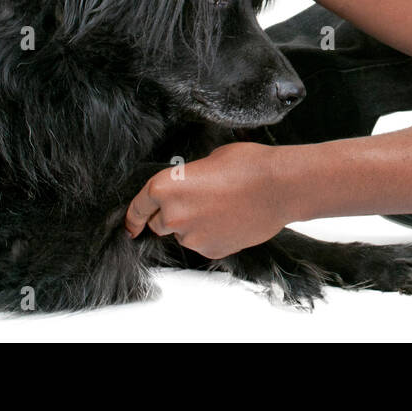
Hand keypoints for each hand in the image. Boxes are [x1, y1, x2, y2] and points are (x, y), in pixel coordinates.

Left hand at [124, 142, 288, 258]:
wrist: (279, 187)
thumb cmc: (248, 165)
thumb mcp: (210, 160)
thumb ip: (188, 178)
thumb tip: (188, 188)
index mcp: (166, 187)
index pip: (138, 208)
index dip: (133, 218)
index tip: (132, 226)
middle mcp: (173, 215)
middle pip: (160, 224)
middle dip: (172, 216)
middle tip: (199, 202)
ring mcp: (192, 237)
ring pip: (185, 235)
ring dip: (196, 226)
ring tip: (224, 208)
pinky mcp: (211, 250)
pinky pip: (205, 244)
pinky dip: (213, 235)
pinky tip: (232, 219)